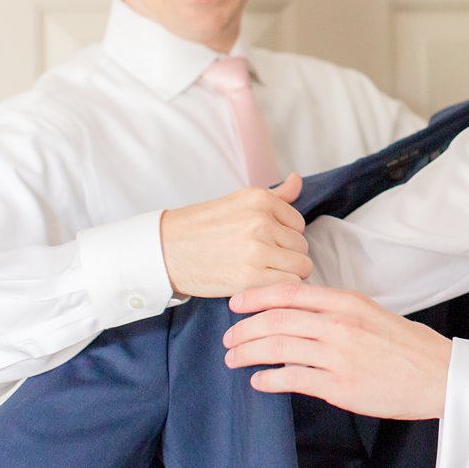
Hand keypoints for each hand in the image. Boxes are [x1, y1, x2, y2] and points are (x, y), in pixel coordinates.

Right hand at [159, 173, 308, 296]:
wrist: (166, 250)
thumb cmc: (202, 227)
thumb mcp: (238, 201)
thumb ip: (275, 196)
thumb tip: (296, 179)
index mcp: (259, 199)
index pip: (298, 224)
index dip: (285, 237)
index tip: (265, 244)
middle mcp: (261, 221)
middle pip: (302, 246)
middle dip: (287, 256)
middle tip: (262, 261)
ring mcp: (256, 249)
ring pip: (301, 267)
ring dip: (286, 274)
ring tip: (263, 273)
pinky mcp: (250, 277)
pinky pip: (289, 285)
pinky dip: (279, 289)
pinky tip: (260, 285)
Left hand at [224, 282, 452, 419]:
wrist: (439, 375)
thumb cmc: (408, 345)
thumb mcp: (372, 313)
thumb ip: (337, 310)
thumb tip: (300, 312)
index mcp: (347, 302)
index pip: (290, 292)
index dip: (256, 296)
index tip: (235, 303)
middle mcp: (340, 325)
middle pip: (276, 320)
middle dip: (244, 328)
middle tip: (228, 338)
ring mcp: (338, 356)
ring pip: (278, 349)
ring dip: (248, 353)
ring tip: (234, 359)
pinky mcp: (339, 387)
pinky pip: (293, 380)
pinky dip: (269, 379)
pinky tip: (259, 381)